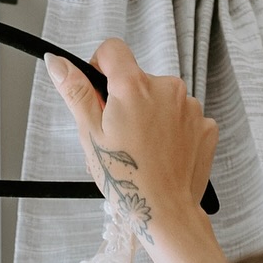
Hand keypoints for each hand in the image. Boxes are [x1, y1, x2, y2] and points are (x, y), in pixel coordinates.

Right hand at [46, 40, 226, 262]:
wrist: (166, 213)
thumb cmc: (126, 180)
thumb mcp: (90, 135)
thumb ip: (75, 92)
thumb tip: (57, 62)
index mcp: (135, 86)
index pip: (113, 50)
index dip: (99, 67)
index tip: (99, 93)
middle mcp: (168, 88)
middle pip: (138, 79)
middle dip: (127, 101)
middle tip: (120, 137)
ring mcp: (191, 107)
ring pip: (162, 99)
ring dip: (151, 116)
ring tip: (143, 150)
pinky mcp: (205, 126)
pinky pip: (183, 118)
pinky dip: (172, 132)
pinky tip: (163, 155)